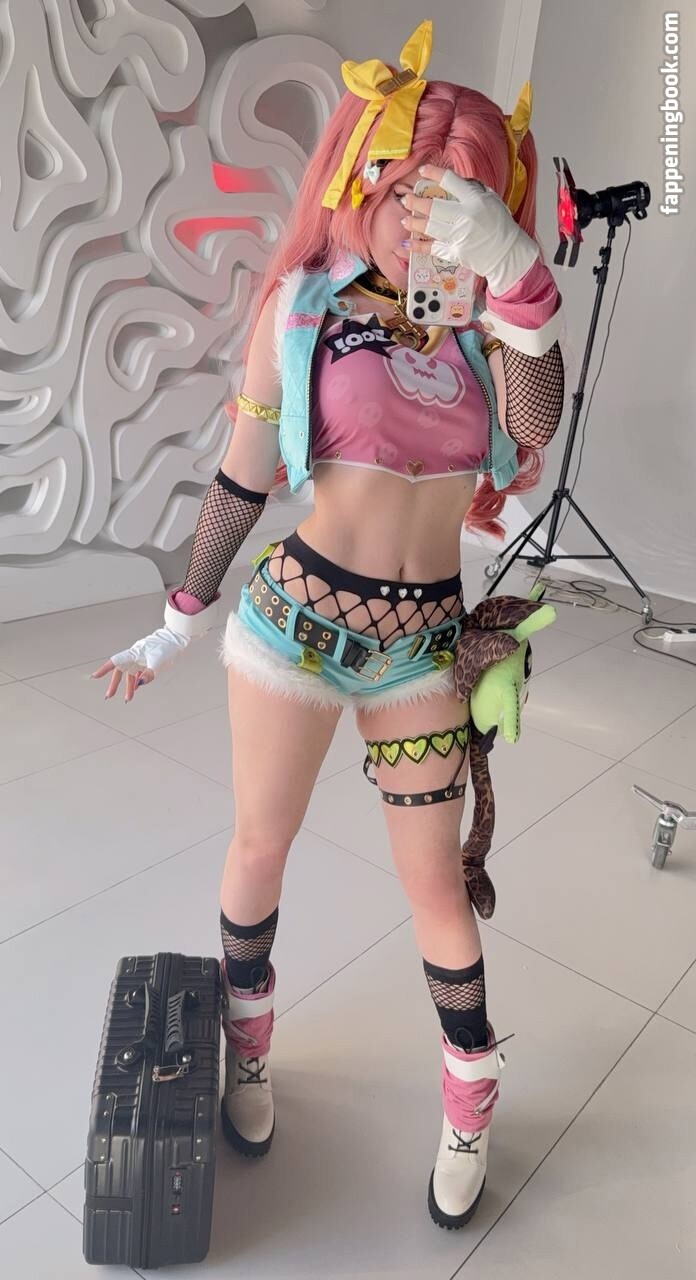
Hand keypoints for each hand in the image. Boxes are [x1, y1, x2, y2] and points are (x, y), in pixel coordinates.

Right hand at [91, 623, 187, 701]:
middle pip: (120, 672)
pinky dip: (136, 682)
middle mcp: (134, 657)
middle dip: (114, 684)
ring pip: (130, 675)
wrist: (177, 639)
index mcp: (133, 654)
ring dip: (128, 687)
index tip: (94, 676)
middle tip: (109, 696)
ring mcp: (140, 660)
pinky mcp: (147, 662)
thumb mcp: (158, 662)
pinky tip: (136, 689)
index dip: (104, 669)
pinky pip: (138, 674)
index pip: (115, 662)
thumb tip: (139, 683)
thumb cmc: (167, 646)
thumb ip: (148, 674)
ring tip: (127, 699)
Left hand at [400, 164, 537, 295]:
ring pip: (430, 227)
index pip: (450, 182)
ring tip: (405, 219)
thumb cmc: (500, 224)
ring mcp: (459, 236)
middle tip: (406, 199)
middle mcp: (465, 217)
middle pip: (434, 207)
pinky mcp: (455, 253)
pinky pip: (433, 248)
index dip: (433, 174)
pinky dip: (418, 246)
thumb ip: (472, 189)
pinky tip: (407, 243)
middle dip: (416, 202)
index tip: (422, 171)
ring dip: (414, 222)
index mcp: (475, 200)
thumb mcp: (491, 199)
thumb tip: (451, 182)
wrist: (507, 253)